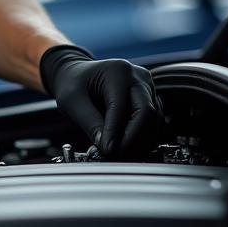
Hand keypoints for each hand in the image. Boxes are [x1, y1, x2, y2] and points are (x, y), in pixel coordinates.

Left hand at [40, 45, 161, 157]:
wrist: (78, 73)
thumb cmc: (73, 83)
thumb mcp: (72, 101)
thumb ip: (90, 123)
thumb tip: (107, 147)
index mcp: (117, 71)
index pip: (121, 107)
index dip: (115, 133)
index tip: (108, 151)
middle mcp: (137, 76)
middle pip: (147, 112)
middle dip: (133, 139)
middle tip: (116, 155)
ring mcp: (147, 86)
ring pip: (155, 120)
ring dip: (140, 140)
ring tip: (120, 152)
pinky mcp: (150, 98)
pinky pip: (155, 121)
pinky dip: (144, 137)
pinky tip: (128, 146)